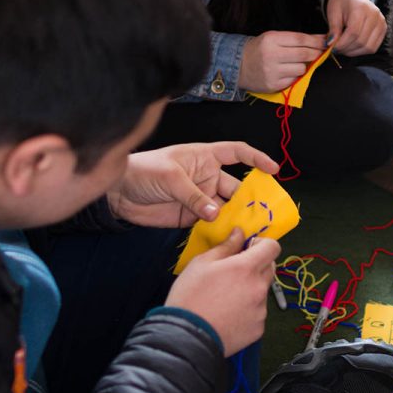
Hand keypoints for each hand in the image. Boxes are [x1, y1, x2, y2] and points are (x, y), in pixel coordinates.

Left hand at [107, 142, 278, 226]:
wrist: (118, 193)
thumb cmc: (142, 171)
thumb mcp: (170, 177)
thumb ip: (193, 195)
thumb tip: (215, 213)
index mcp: (205, 157)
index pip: (237, 153)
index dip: (257, 159)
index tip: (274, 170)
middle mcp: (207, 177)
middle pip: (237, 188)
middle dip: (249, 201)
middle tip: (260, 216)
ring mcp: (201, 199)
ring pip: (227, 209)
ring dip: (236, 219)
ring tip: (247, 232)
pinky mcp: (192, 217)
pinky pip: (213, 224)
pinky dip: (221, 232)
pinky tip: (229, 240)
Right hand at [165, 229, 280, 355]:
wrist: (187, 337)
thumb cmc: (190, 297)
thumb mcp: (201, 263)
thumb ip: (225, 246)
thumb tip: (239, 233)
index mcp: (246, 268)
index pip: (273, 247)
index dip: (262, 244)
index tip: (249, 248)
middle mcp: (259, 288)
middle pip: (270, 268)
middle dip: (256, 266)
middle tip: (234, 273)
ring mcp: (260, 310)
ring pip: (262, 291)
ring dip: (251, 289)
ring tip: (226, 298)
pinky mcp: (258, 328)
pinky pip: (258, 312)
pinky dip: (248, 310)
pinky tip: (228, 314)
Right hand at [239, 31, 326, 92]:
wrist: (238, 66)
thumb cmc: (259, 50)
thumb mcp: (272, 38)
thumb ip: (293, 40)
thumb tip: (319, 40)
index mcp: (271, 39)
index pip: (300, 40)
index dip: (316, 41)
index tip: (325, 41)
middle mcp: (272, 55)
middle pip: (304, 54)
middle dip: (315, 53)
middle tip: (318, 52)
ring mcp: (272, 72)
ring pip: (301, 69)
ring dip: (303, 66)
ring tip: (294, 63)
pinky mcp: (273, 85)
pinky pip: (294, 80)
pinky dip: (294, 76)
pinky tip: (287, 72)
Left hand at [326, 0, 385, 56]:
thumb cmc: (341, 3)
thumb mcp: (333, 13)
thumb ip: (333, 30)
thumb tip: (331, 45)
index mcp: (361, 8)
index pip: (353, 32)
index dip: (342, 44)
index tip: (332, 48)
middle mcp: (375, 15)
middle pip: (361, 41)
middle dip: (346, 49)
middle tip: (336, 49)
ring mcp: (381, 23)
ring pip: (368, 47)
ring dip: (354, 52)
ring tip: (344, 48)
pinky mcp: (383, 30)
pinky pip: (373, 48)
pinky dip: (361, 51)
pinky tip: (352, 47)